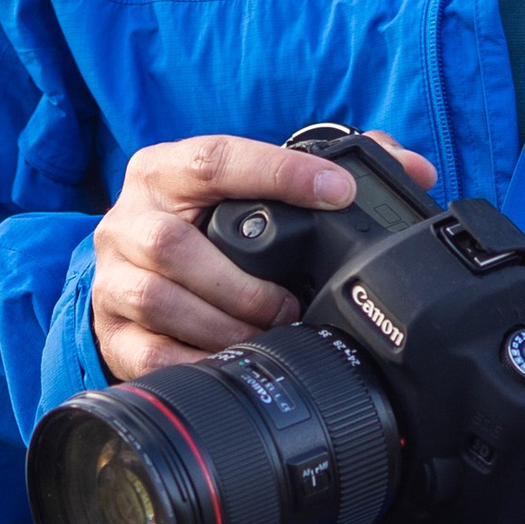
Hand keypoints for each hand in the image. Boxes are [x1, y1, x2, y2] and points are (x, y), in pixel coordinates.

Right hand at [90, 131, 437, 380]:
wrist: (133, 271)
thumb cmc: (206, 224)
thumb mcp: (251, 186)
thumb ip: (330, 168)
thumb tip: (413, 169)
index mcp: (164, 171)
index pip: (215, 160)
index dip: (278, 173)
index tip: (339, 191)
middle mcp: (129, 220)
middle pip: (173, 244)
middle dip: (243, 282)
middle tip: (293, 302)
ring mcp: (113, 278)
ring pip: (158, 300)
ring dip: (224, 323)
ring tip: (270, 332)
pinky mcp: (111, 332)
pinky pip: (148, 355)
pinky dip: (197, 363)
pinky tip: (233, 362)